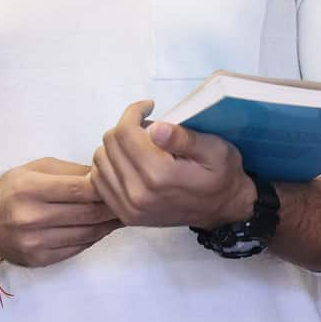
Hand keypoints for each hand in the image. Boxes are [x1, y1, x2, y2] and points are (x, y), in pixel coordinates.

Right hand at [0, 158, 122, 268]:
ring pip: (86, 234)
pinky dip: (94, 238)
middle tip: (130, 201)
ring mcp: (35, 242)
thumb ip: (70, 172)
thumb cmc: (11, 189)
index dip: (105, 188)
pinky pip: (77, 248)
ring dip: (108, 225)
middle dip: (112, 207)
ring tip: (122, 215)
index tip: (121, 183)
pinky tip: (101, 229)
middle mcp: (31, 217)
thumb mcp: (36, 168)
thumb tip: (105, 177)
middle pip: (87, 214)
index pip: (79, 189)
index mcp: (30, 188)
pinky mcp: (40, 259)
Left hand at [89, 100, 253, 228]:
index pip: (125, 132)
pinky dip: (110, 165)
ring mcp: (129, 207)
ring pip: (100, 160)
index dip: (134, 112)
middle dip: (126, 127)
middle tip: (147, 127)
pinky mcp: (124, 214)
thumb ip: (185, 138)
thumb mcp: (216, 150)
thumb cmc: (221, 175)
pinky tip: (129, 161)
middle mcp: (139, 194)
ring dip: (116, 146)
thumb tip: (156, 128)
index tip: (149, 107)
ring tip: (140, 144)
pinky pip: (99, 181)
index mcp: (160, 175)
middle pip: (110, 143)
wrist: (221, 209)